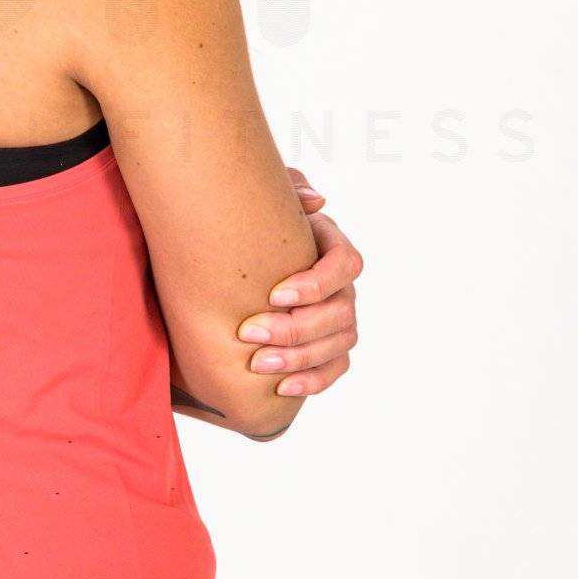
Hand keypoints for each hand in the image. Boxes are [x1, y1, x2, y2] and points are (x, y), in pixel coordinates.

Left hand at [236, 169, 361, 400]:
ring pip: (338, 343)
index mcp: (331, 247)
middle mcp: (342, 285)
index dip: (317, 283)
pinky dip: (311, 381)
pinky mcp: (331, 349)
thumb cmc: (249, 228)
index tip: (275, 294)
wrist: (232, 265)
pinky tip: (282, 387)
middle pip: (340, 312)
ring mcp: (340, 319)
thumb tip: (314, 200)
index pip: (346, 265)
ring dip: (299, 358)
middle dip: (296, 328)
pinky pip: (335, 369)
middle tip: (249, 333)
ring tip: (258, 364)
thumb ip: (286, 190)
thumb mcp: (262, 202)